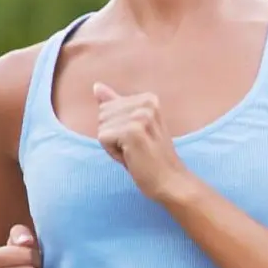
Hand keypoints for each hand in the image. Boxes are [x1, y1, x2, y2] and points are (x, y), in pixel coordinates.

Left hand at [93, 83, 190, 203]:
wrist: (170, 181)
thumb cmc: (151, 158)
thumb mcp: (134, 127)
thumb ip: (116, 105)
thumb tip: (97, 86)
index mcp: (148, 99)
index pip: (107, 106)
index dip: (116, 127)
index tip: (137, 139)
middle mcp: (146, 103)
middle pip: (102, 114)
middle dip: (112, 135)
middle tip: (135, 148)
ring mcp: (140, 117)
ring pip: (102, 126)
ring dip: (112, 145)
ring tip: (134, 152)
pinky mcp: (133, 131)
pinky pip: (103, 137)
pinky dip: (112, 152)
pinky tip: (131, 157)